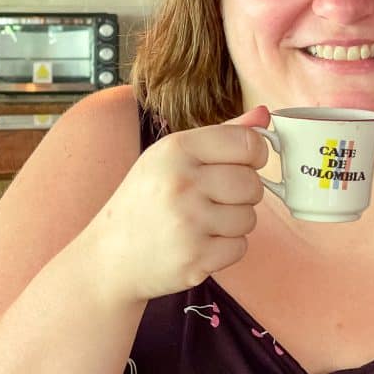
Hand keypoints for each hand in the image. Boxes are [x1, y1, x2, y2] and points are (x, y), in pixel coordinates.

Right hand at [89, 106, 270, 302]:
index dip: (256, 155)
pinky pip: (240, 247)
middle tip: (213, 199)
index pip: (248, 143)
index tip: (243, 164)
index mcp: (176, 149)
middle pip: (253, 183)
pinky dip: (225, 249)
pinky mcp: (195, 258)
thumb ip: (221, 134)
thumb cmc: (145, 202)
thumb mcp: (171, 157)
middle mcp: (181, 183)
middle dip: (242, 194)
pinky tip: (198, 244)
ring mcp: (189, 223)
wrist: (109, 257)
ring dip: (233, 223)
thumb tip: (263, 115)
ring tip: (200, 223)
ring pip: (249, 217)